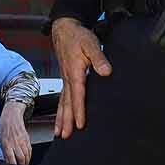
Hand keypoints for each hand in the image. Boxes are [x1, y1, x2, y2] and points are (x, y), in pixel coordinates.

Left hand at [0, 101, 31, 164]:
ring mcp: (22, 141)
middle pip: (21, 158)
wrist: (12, 117)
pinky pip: (29, 150)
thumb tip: (7, 162)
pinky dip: (29, 156)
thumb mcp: (1, 141)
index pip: (11, 158)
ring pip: (26, 155)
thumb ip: (5, 152)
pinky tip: (27, 158)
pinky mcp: (27, 139)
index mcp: (7, 144)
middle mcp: (15, 143)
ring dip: (26, 162)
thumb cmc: (5, 130)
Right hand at [51, 18, 111, 138]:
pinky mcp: (65, 78)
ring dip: (60, 118)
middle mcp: (67, 79)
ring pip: (62, 103)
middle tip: (65, 136)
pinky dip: (60, 110)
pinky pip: (61, 98)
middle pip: (67, 104)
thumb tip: (106, 72)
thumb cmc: (78, 36)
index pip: (77, 96)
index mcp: (74, 73)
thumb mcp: (91, 44)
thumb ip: (99, 58)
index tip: (79, 124)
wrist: (65, 28)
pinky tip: (60, 118)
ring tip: (59, 133)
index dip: (78, 111)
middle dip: (66, 121)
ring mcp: (65, 79)